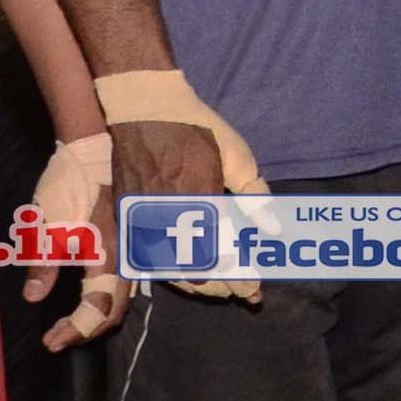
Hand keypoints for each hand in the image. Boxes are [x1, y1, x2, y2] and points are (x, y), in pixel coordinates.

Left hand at [18, 131, 123, 349]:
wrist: (89, 151)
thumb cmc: (66, 186)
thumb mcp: (46, 225)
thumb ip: (43, 264)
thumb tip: (33, 299)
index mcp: (107, 257)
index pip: (97, 308)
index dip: (75, 330)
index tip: (50, 343)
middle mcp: (125, 258)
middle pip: (115, 310)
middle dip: (86, 330)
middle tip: (57, 337)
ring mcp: (128, 250)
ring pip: (121, 298)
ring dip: (96, 316)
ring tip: (70, 324)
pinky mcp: (125, 243)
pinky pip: (121, 283)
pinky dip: (104, 300)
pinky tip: (87, 298)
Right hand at [110, 117, 259, 305]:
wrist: (144, 108)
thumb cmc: (197, 129)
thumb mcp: (236, 156)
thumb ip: (254, 196)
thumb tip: (273, 229)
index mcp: (198, 203)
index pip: (222, 258)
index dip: (239, 280)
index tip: (255, 292)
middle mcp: (168, 218)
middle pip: (195, 272)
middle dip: (222, 287)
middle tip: (243, 292)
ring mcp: (143, 220)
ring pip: (170, 271)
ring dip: (197, 284)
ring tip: (219, 288)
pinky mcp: (128, 218)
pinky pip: (148, 258)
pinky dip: (170, 272)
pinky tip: (187, 275)